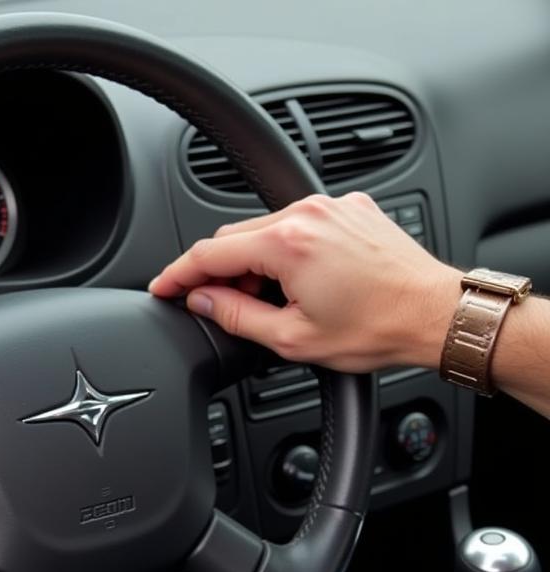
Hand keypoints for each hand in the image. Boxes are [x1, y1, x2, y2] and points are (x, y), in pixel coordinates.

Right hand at [149, 192, 459, 372]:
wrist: (435, 314)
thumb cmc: (377, 327)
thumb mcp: (292, 337)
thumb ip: (236, 316)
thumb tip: (203, 301)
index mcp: (288, 243)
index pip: (210, 253)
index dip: (177, 274)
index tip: (162, 288)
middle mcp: (308, 214)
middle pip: (235, 237)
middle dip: (218, 272)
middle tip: (218, 308)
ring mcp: (332, 207)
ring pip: (265, 230)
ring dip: (253, 264)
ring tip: (270, 304)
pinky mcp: (350, 210)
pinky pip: (298, 225)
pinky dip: (284, 251)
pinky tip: (295, 284)